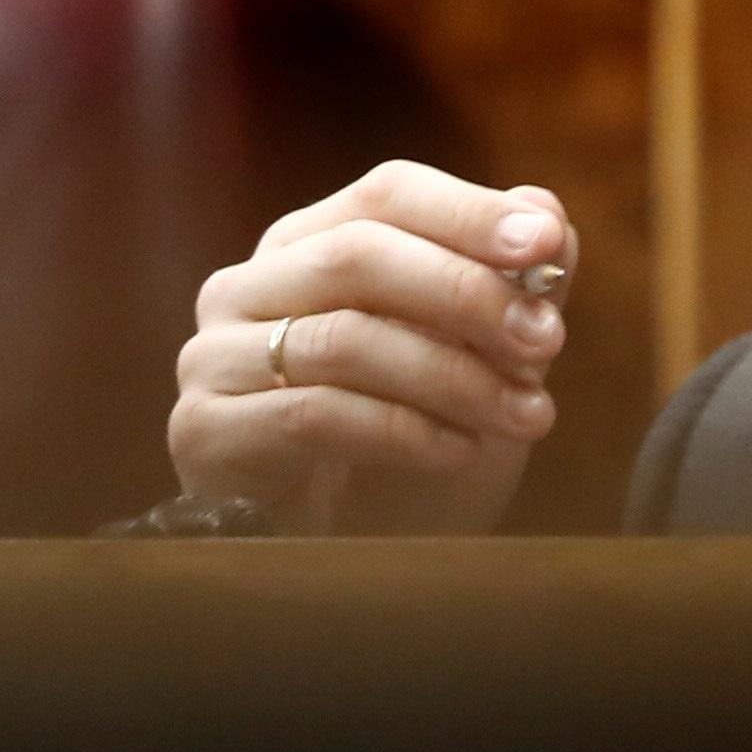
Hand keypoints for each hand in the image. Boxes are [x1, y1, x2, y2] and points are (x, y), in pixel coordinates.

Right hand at [169, 166, 576, 532]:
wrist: (355, 557)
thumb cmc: (417, 448)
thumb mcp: (483, 364)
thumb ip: (509, 286)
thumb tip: (548, 208)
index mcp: (310, 244)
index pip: (387, 194)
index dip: (468, 212)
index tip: (547, 244)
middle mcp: (247, 286)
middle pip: (360, 255)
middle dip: (467, 295)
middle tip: (548, 341)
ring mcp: (213, 356)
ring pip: (342, 338)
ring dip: (452, 376)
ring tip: (530, 415)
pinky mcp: (203, 431)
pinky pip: (311, 415)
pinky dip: (401, 431)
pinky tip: (461, 453)